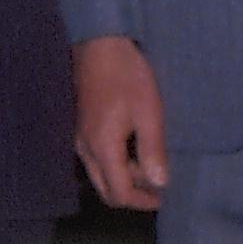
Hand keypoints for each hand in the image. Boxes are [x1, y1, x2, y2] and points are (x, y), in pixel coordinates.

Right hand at [72, 34, 167, 210]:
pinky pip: (94, 157)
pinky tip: (131, 147)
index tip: (164, 196)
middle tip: (157, 185)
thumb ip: (153, 150)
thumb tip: (160, 183)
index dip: (142, 201)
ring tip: (148, 164)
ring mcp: (77, 136)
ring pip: (98, 173)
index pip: (118, 192)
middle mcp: (84, 147)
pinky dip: (113, 162)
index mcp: (102, 146)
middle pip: (104, 188)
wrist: (98, 42)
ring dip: (122, 177)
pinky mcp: (78, 124)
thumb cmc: (127, 75)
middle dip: (131, 193)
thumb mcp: (149, 112)